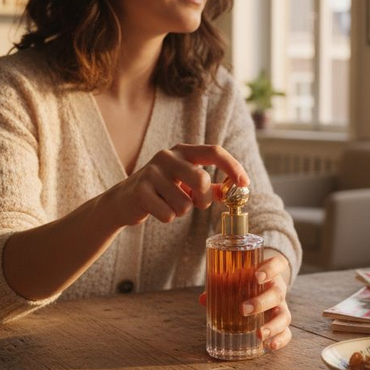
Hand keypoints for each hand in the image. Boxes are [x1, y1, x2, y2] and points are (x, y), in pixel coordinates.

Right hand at [105, 143, 249, 226]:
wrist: (125, 200)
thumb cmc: (162, 190)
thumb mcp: (186, 183)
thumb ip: (211, 187)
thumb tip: (237, 190)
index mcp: (183, 152)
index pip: (214, 152)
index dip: (232, 167)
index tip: (244, 183)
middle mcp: (168, 156)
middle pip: (201, 180)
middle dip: (203, 200)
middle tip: (197, 204)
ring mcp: (152, 172)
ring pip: (184, 203)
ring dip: (181, 211)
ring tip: (169, 204)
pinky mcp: (140, 191)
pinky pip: (168, 214)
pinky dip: (167, 217)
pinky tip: (157, 209)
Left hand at [199, 254, 291, 351]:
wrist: (262, 285)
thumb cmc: (246, 280)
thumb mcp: (237, 276)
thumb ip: (221, 285)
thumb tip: (204, 299)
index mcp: (270, 273)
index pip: (278, 264)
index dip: (270, 269)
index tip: (257, 276)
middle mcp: (278, 289)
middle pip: (277, 293)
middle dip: (261, 303)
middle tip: (243, 309)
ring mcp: (281, 307)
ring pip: (284, 316)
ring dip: (272, 326)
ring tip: (258, 335)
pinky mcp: (281, 323)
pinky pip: (287, 332)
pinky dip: (281, 340)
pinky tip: (269, 346)